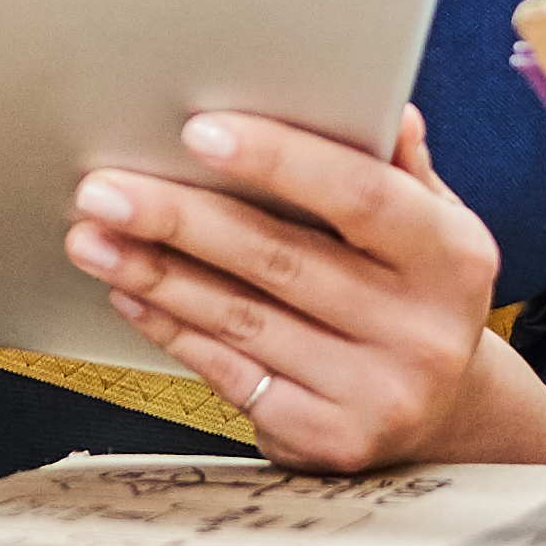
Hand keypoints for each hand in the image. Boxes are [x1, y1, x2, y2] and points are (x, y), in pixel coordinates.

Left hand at [71, 103, 523, 471]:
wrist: (443, 417)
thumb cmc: (415, 293)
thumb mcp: (432, 228)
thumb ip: (400, 171)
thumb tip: (386, 105)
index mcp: (454, 257)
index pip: (362, 195)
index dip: (280, 160)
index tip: (199, 132)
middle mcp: (423, 330)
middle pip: (282, 259)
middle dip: (182, 218)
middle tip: (103, 188)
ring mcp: (377, 392)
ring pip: (242, 320)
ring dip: (156, 273)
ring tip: (91, 236)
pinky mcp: (328, 440)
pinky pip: (229, 372)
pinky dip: (171, 328)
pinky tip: (129, 292)